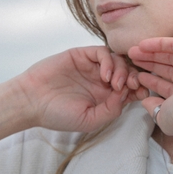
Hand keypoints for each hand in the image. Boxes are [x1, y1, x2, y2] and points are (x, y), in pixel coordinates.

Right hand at [18, 46, 147, 132]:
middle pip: (128, 71)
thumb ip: (111, 109)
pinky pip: (102, 52)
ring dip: (123, 70)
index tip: (141, 94)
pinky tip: (105, 75)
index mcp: (105, 96)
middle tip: (133, 86)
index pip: (130, 88)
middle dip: (135, 77)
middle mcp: (101, 80)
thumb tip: (127, 94)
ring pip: (118, 60)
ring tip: (115, 84)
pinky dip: (109, 61)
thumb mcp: (89, 120)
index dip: (139, 89)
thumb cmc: (57, 115)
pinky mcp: (82, 55)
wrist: (31, 101)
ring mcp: (91, 66)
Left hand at [128, 37, 172, 136]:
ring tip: (132, 52)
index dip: (151, 82)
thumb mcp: (164, 118)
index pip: (166, 88)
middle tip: (131, 61)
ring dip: (150, 53)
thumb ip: (153, 109)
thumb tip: (145, 102)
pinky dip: (158, 44)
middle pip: (165, 70)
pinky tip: (142, 44)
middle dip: (147, 65)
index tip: (137, 77)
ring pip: (168, 56)